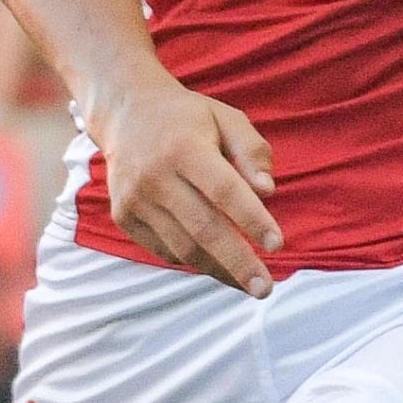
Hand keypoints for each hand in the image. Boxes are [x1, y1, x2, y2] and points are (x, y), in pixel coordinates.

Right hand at [85, 73, 280, 295]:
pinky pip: (164, 249)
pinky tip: (218, 266)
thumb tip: (268, 191)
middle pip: (203, 228)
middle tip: (265, 288)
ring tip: (248, 284)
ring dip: (218, 270)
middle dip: (237, 262)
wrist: (126, 113)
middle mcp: (155, 177)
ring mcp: (135, 199)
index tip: (278, 245)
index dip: (252, 220)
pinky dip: (193, 261)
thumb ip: (252, 151)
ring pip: (182, 246)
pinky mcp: (123, 216)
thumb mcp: (226, 118)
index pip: (224, 191)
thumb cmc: (188, 118)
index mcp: (185, 148)